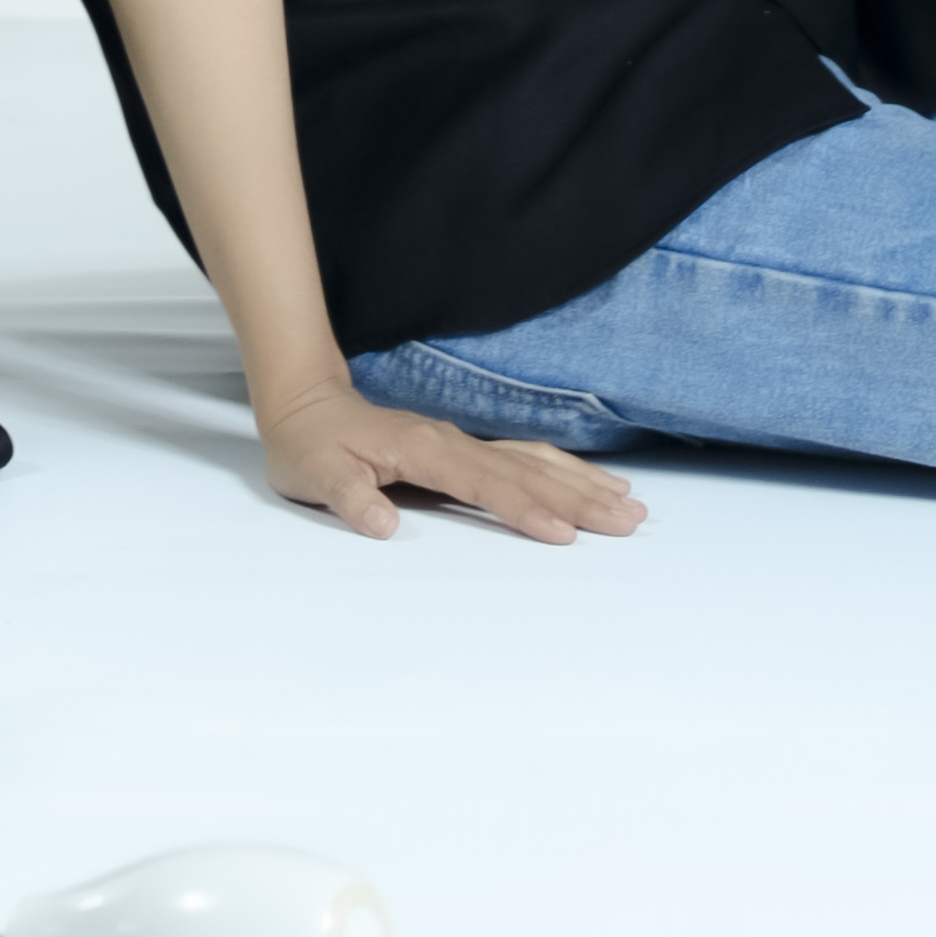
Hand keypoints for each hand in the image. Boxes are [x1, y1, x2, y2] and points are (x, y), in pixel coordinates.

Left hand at [252, 381, 645, 545]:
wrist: (305, 403)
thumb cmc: (310, 445)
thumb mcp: (314, 475)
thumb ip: (348, 498)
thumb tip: (382, 523)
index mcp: (422, 449)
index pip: (483, 483)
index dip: (523, 509)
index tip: (562, 534)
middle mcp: (452, 442)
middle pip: (526, 472)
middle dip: (579, 499)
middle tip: (627, 523)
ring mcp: (463, 442)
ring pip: (535, 463)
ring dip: (583, 484)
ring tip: (630, 506)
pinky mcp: (467, 449)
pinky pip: (526, 459)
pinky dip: (564, 471)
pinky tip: (594, 483)